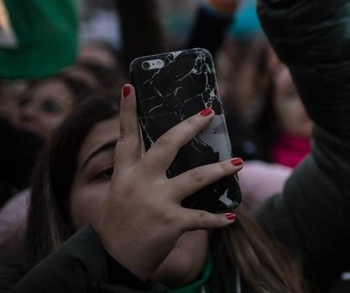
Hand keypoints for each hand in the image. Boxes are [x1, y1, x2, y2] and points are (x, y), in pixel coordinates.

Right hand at [96, 85, 240, 280]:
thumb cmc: (120, 225)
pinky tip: (231, 218)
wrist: (112, 262)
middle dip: (189, 127)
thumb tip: (170, 152)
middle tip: (209, 113)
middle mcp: (140, 183)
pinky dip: (218, 219)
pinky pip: (201, 217)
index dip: (127, 111)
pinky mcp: (170, 222)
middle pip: (167, 145)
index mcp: (125, 174)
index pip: (126, 137)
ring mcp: (156, 202)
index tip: (130, 87)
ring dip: (219, 169)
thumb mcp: (122, 194)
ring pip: (195, 177)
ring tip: (237, 163)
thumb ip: (141, 173)